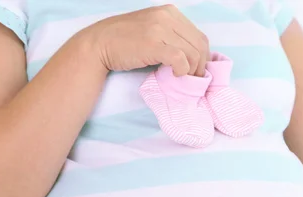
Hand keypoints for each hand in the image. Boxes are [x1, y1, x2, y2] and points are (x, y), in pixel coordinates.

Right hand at [81, 5, 208, 75]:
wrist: (100, 43)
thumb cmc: (126, 40)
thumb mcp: (153, 29)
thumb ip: (172, 36)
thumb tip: (194, 56)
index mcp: (170, 12)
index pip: (199, 36)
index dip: (203, 57)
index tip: (195, 70)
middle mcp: (167, 16)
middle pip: (199, 45)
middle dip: (200, 66)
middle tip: (192, 79)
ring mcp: (160, 29)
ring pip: (193, 53)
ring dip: (192, 71)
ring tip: (182, 78)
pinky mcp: (153, 44)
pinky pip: (180, 59)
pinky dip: (182, 71)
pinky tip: (175, 75)